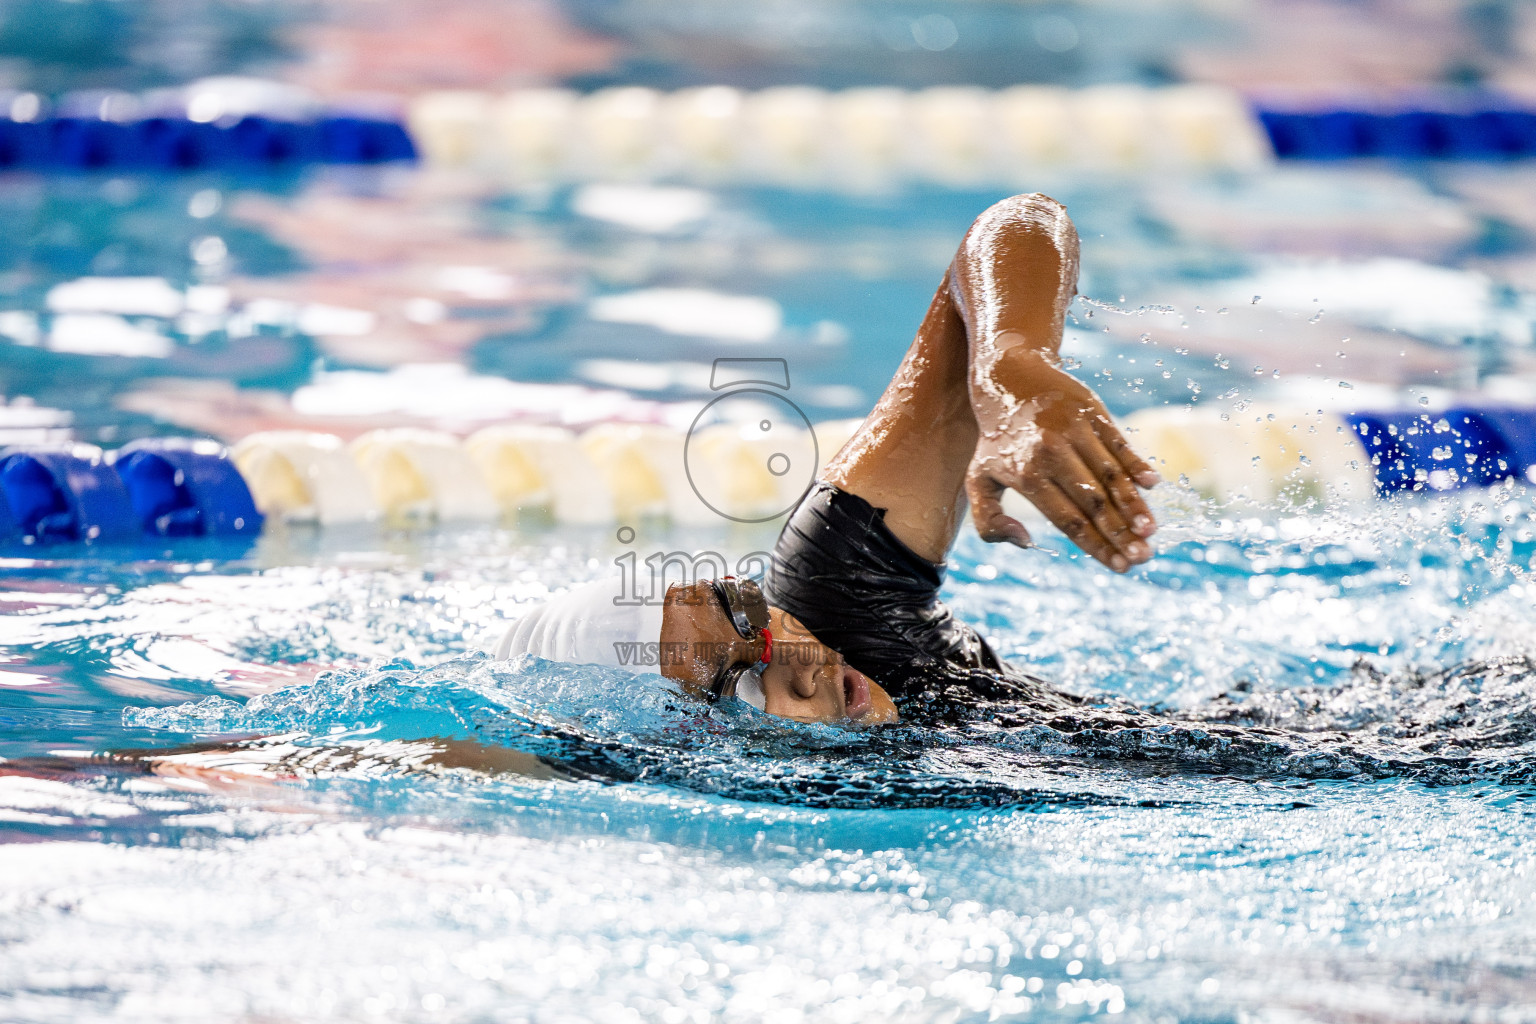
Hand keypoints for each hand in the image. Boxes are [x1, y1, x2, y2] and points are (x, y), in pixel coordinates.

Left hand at [966, 349, 1158, 571]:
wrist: (1007, 377)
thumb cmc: (996, 439)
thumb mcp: (978, 479)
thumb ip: (989, 520)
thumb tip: (1027, 542)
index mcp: (1026, 476)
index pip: (1068, 520)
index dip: (1096, 545)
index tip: (1120, 567)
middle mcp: (1050, 454)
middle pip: (1092, 503)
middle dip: (1120, 534)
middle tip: (1143, 558)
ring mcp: (1073, 431)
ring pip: (1110, 475)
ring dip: (1133, 505)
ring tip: (1151, 531)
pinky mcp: (1091, 411)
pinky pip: (1118, 442)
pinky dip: (1135, 464)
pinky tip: (1153, 485)